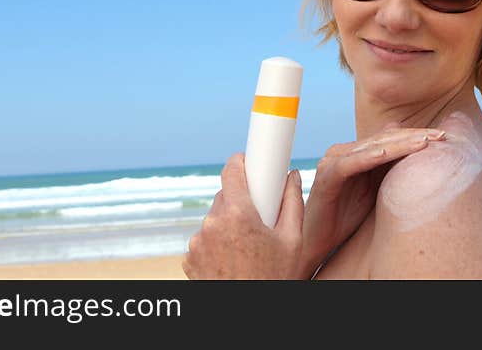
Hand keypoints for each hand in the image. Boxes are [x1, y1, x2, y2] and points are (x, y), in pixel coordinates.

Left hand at [182, 153, 303, 279]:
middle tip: (260, 219)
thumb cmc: (272, 280)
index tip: (250, 164)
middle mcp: (212, 224)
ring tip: (248, 248)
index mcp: (238, 214)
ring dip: (229, 224)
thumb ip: (293, 202)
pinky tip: (234, 260)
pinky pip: (205, 239)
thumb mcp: (292, 242)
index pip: (232, 168)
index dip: (242, 163)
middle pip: (226, 195)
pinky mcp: (189, 258)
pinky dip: (217, 244)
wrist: (246, 320)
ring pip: (215, 218)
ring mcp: (197, 242)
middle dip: (242, 201)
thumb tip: (292, 176)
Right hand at [299, 126, 445, 276]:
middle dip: (414, 137)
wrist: (317, 240)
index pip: (391, 139)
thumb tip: (417, 153)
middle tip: (441, 135)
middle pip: (384, 140)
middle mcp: (344, 152)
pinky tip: (385, 154)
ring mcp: (333, 162)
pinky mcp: (326, 176)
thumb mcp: (375, 192)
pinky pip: (350, 164)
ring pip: (371, 148)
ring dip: (398, 144)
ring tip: (423, 141)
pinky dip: (367, 157)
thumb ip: (390, 172)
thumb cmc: (347, 217)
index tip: (444, 137)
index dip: (417, 137)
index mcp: (357, 153)